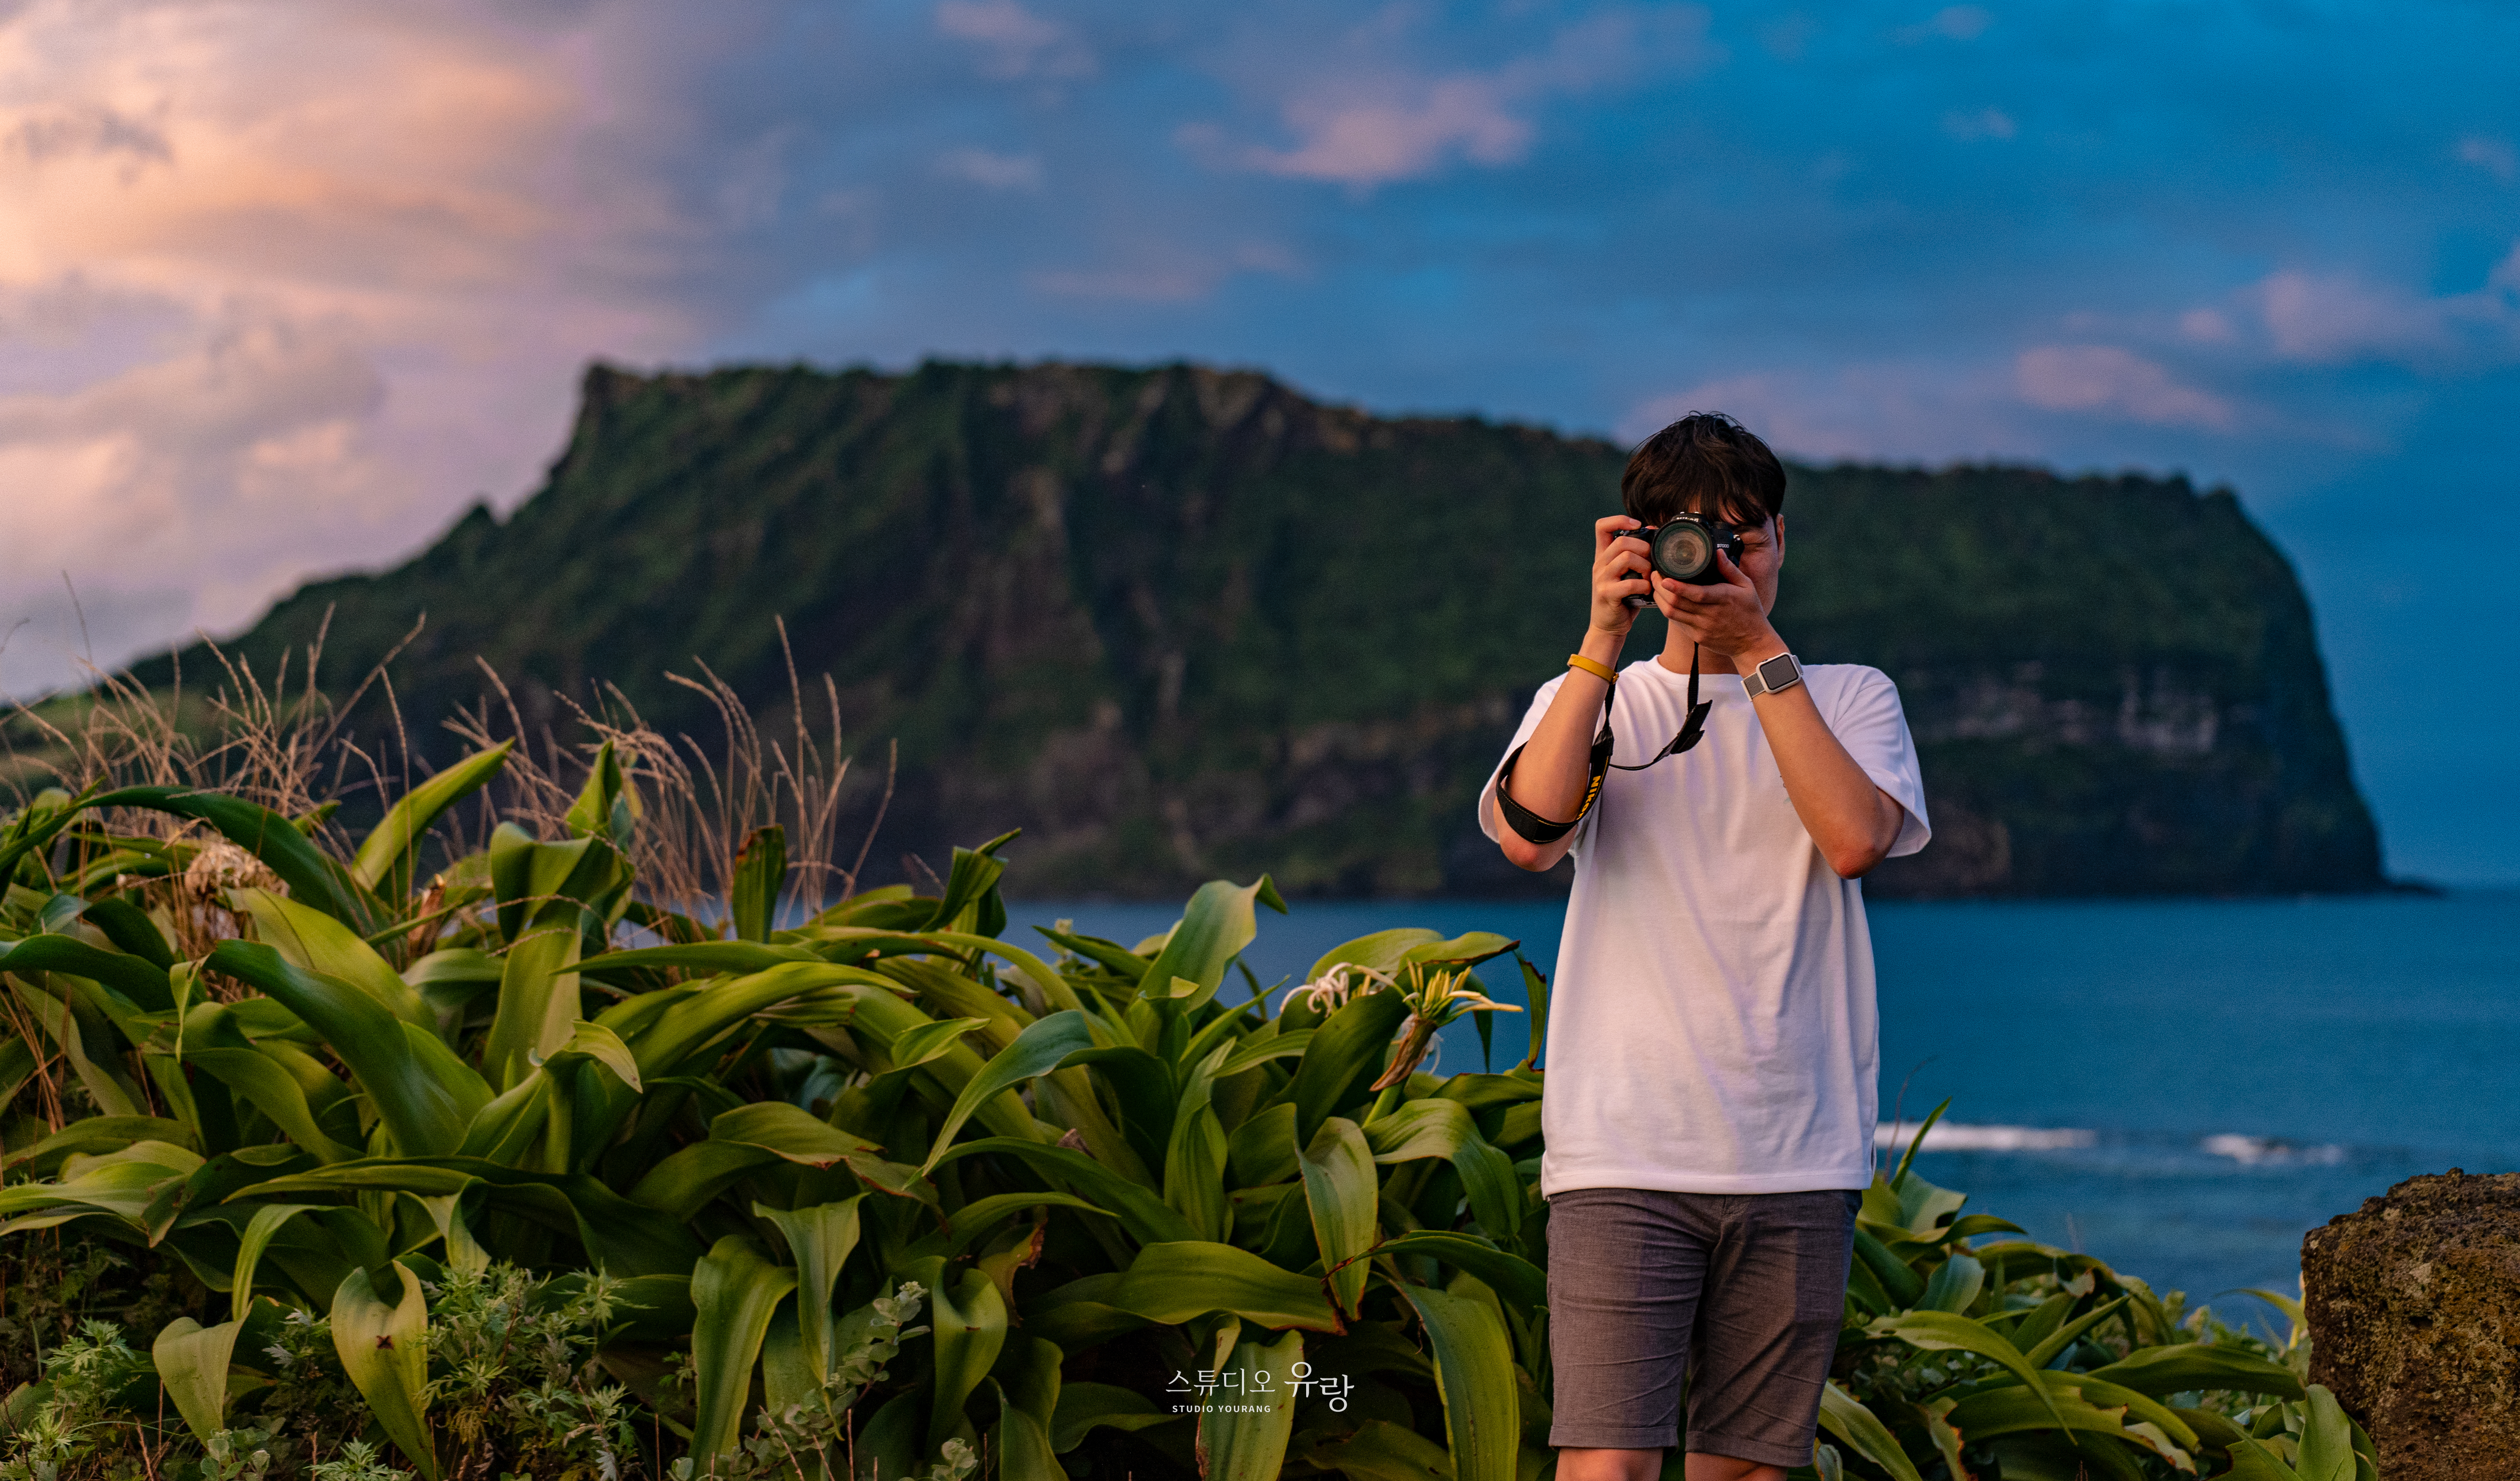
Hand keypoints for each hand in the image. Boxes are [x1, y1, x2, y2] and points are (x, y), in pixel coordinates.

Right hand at [1588, 516, 1652, 637]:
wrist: (1608, 626)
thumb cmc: (1623, 598)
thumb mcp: (1627, 573)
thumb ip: (1635, 555)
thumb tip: (1653, 531)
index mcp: (1603, 556)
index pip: (1602, 526)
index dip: (1620, 520)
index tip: (1637, 525)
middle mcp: (1599, 564)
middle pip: (1621, 541)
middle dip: (1643, 548)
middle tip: (1651, 560)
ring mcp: (1601, 579)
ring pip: (1626, 558)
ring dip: (1645, 566)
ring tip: (1649, 577)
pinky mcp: (1606, 594)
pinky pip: (1630, 583)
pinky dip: (1644, 586)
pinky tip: (1647, 591)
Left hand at [1653, 550, 1786, 666]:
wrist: (1752, 643)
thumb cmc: (1750, 611)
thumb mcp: (1746, 587)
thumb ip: (1730, 569)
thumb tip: (1717, 552)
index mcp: (1723, 599)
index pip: (1697, 594)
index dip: (1677, 587)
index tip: (1664, 578)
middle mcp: (1710, 615)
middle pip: (1677, 603)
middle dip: (1660, 588)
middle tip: (1654, 574)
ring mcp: (1702, 628)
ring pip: (1672, 614)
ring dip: (1659, 599)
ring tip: (1655, 585)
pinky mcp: (1697, 637)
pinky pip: (1677, 623)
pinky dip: (1668, 610)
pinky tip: (1664, 600)